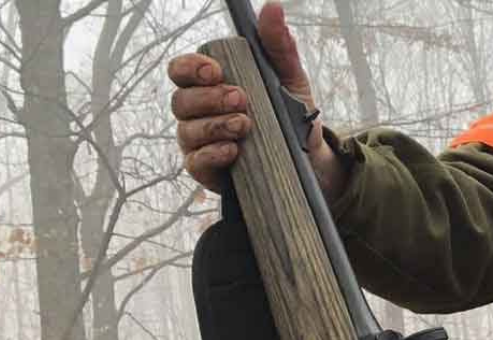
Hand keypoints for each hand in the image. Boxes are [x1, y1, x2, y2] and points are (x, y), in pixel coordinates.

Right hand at [167, 2, 345, 197]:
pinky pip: (196, 163)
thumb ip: (279, 46)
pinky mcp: (209, 171)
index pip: (182, 70)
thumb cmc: (292, 115)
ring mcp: (200, 142)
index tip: (215, 71)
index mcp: (210, 86)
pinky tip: (232, 150)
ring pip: (187, 131)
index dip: (191, 68)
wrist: (311, 159)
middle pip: (181, 100)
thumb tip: (273, 7)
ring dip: (214, 125)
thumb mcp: (290, 78)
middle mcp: (198, 113)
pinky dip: (212, 154)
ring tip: (244, 125)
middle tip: (241, 99)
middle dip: (209, 98)